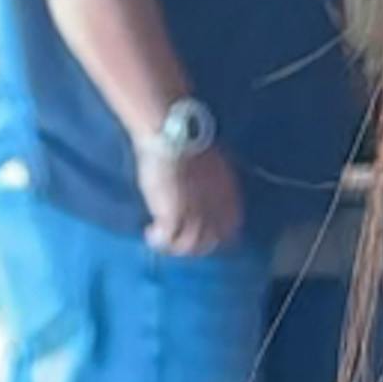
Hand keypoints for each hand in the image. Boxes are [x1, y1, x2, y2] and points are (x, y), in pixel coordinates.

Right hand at [139, 140, 243, 256]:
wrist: (170, 134)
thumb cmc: (186, 141)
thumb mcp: (209, 163)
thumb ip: (210, 182)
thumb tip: (201, 193)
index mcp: (228, 191)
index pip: (232, 223)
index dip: (218, 234)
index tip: (200, 233)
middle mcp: (215, 206)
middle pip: (212, 240)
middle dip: (195, 245)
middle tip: (177, 241)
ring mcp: (195, 212)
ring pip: (191, 245)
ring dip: (175, 247)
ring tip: (161, 238)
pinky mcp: (173, 216)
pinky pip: (168, 240)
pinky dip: (159, 241)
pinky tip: (150, 232)